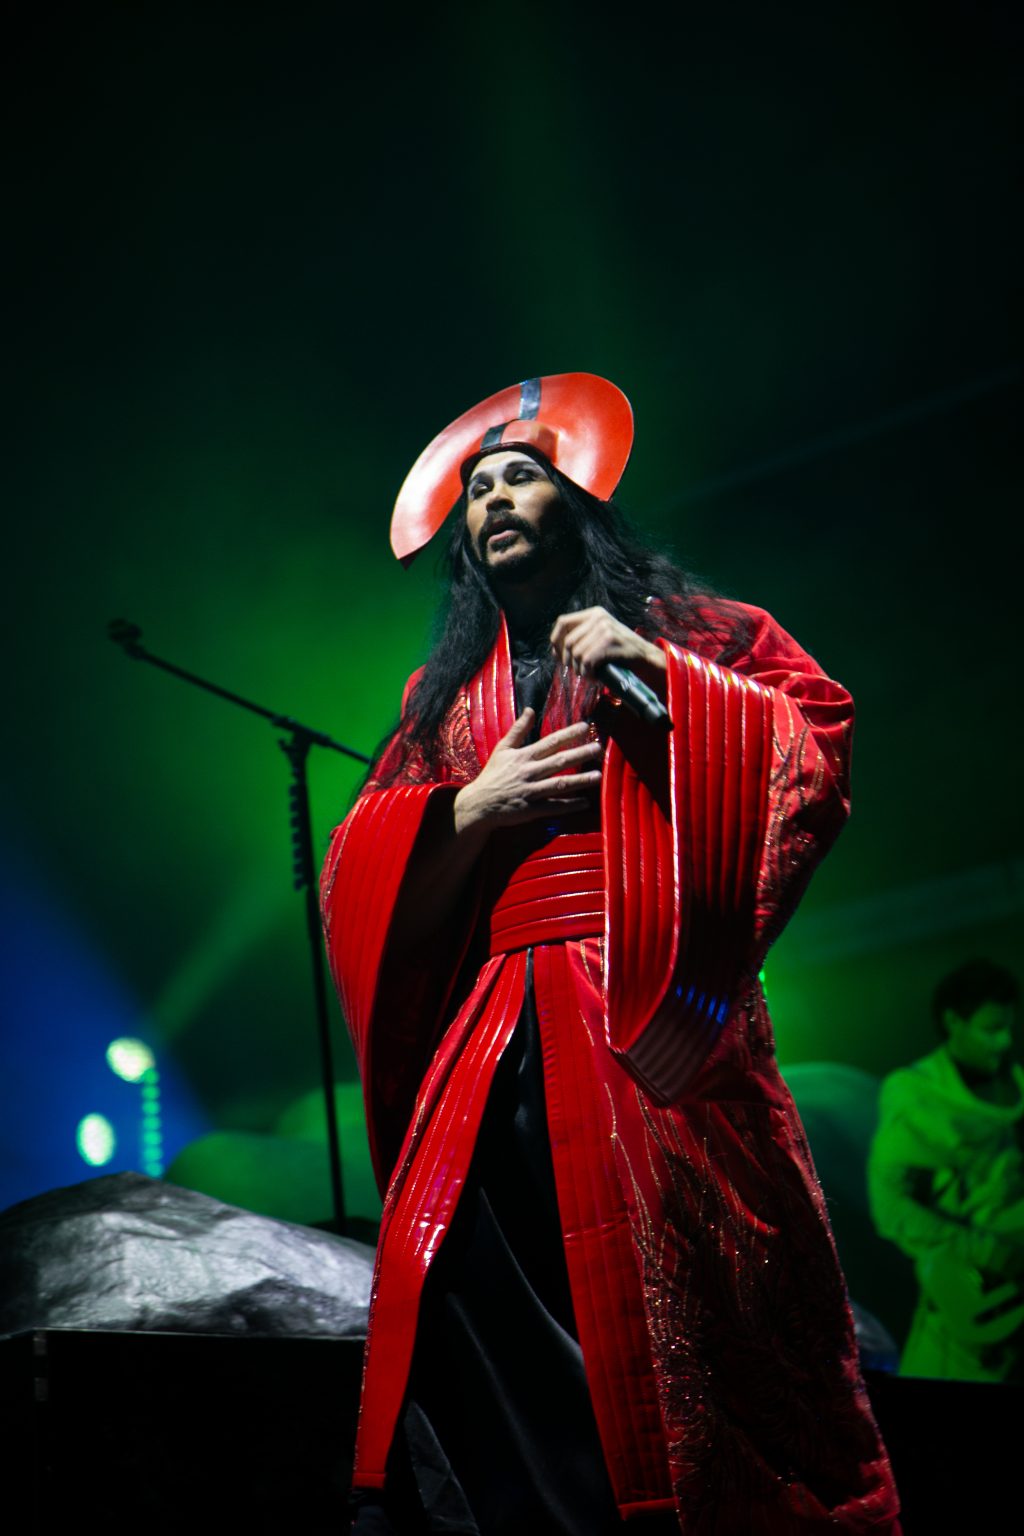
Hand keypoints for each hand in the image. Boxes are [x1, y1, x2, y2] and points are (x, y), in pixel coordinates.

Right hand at [454, 709, 602, 835]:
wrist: (478, 804)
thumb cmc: (492, 775)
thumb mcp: (502, 749)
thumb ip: (518, 730)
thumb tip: (530, 710)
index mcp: (524, 756)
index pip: (551, 742)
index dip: (569, 734)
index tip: (586, 726)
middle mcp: (529, 772)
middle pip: (559, 761)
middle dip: (580, 754)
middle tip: (599, 748)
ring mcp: (531, 791)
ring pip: (559, 784)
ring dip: (580, 780)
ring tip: (598, 775)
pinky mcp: (531, 809)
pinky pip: (553, 807)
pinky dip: (569, 806)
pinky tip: (584, 803)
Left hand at [550, 607, 665, 692]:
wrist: (646, 657)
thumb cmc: (620, 652)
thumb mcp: (600, 636)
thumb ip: (581, 637)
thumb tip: (554, 651)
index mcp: (594, 613)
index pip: (562, 622)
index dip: (555, 641)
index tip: (558, 656)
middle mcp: (598, 617)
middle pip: (568, 641)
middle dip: (568, 661)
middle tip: (578, 671)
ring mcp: (605, 628)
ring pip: (577, 653)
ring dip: (580, 670)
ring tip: (589, 675)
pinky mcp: (610, 640)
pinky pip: (587, 660)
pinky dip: (588, 673)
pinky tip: (595, 678)